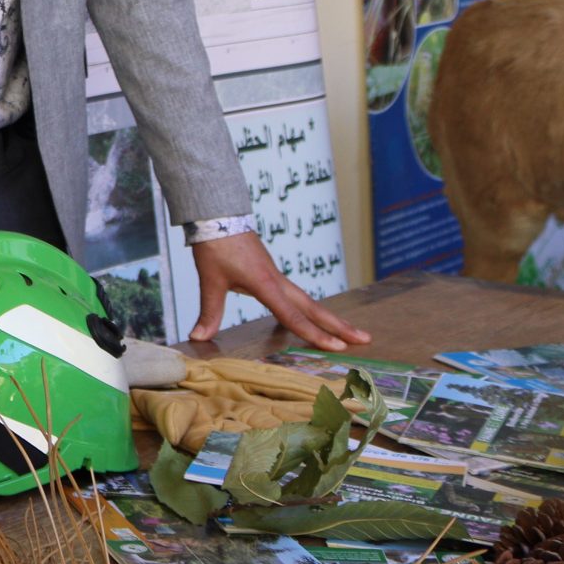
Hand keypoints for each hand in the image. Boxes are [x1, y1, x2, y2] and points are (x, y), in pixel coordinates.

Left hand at [187, 232, 370, 349]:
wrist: (217, 216)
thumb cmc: (215, 246)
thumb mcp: (210, 280)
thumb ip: (209, 311)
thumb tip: (198, 337)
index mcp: (266, 284)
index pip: (293, 315)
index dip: (314, 334)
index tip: (338, 348)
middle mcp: (277, 281)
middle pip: (314, 307)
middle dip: (339, 326)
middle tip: (366, 340)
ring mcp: (277, 276)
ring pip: (309, 300)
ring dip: (330, 317)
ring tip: (351, 333)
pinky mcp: (271, 273)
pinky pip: (297, 296)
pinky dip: (311, 309)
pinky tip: (313, 318)